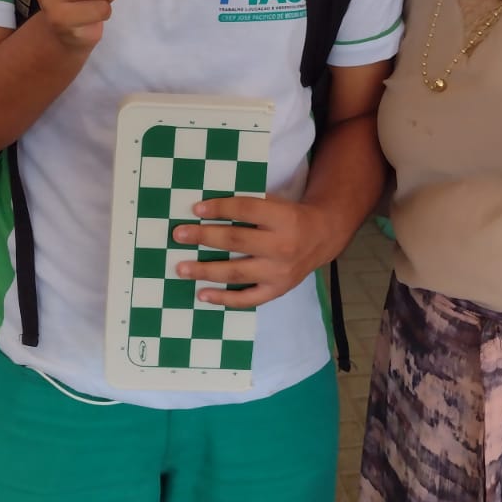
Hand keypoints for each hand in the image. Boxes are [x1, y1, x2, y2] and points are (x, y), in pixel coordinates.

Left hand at [171, 196, 349, 307]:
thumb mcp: (275, 203)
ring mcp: (279, 272)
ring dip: (206, 271)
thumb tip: (204, 210)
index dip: (220, 208)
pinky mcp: (277, 290)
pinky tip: (202, 295)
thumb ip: (248, 206)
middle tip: (178, 234)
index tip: (196, 209)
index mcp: (282, 218)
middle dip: (204, 237)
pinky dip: (224, 298)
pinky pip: (248, 298)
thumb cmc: (289, 216)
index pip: (246, 210)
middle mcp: (282, 246)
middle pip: (237, 240)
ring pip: (237, 272)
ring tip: (181, 268)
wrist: (322, 237)